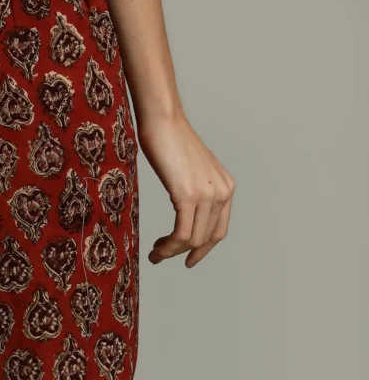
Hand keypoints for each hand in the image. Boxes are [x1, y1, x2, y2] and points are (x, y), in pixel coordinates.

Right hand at [138, 113, 234, 266]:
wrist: (163, 120)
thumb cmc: (170, 140)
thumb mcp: (190, 170)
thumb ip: (194, 190)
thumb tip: (184, 211)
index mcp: (226, 187)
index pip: (218, 230)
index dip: (202, 249)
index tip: (187, 259)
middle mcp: (222, 192)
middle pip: (205, 238)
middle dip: (183, 252)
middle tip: (161, 256)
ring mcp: (207, 194)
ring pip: (193, 240)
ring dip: (171, 252)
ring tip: (155, 254)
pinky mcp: (189, 195)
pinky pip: (182, 234)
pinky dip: (168, 247)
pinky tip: (156, 250)